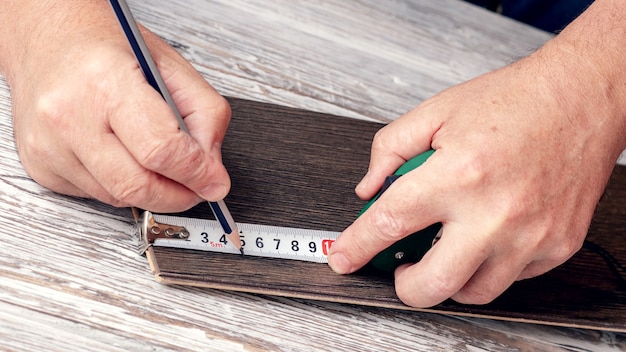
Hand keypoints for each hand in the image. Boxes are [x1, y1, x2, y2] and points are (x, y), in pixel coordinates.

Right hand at [2, 1, 229, 211]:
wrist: (49, 39)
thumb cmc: (108, 47)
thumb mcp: (172, 66)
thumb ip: (205, 116)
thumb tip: (211, 171)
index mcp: (105, 80)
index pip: (161, 149)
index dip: (196, 173)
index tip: (215, 182)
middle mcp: (69, 115)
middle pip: (138, 185)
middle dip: (179, 195)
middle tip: (197, 186)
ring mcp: (49, 145)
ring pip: (119, 197)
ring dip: (151, 190)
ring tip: (161, 163)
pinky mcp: (41, 167)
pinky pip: (97, 195)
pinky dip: (121, 185)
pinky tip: (122, 155)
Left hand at [328, 2, 625, 305]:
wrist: (581, 99)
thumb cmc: (514, 102)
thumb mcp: (436, 112)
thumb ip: (390, 150)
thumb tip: (369, 189)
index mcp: (458, 174)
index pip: (388, 224)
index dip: (357, 247)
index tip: (344, 257)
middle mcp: (494, 212)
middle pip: (430, 284)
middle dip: (403, 285)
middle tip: (400, 267)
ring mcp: (530, 235)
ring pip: (473, 293)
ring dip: (448, 278)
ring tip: (444, 248)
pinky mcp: (557, 245)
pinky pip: (511, 279)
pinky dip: (488, 265)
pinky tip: (484, 237)